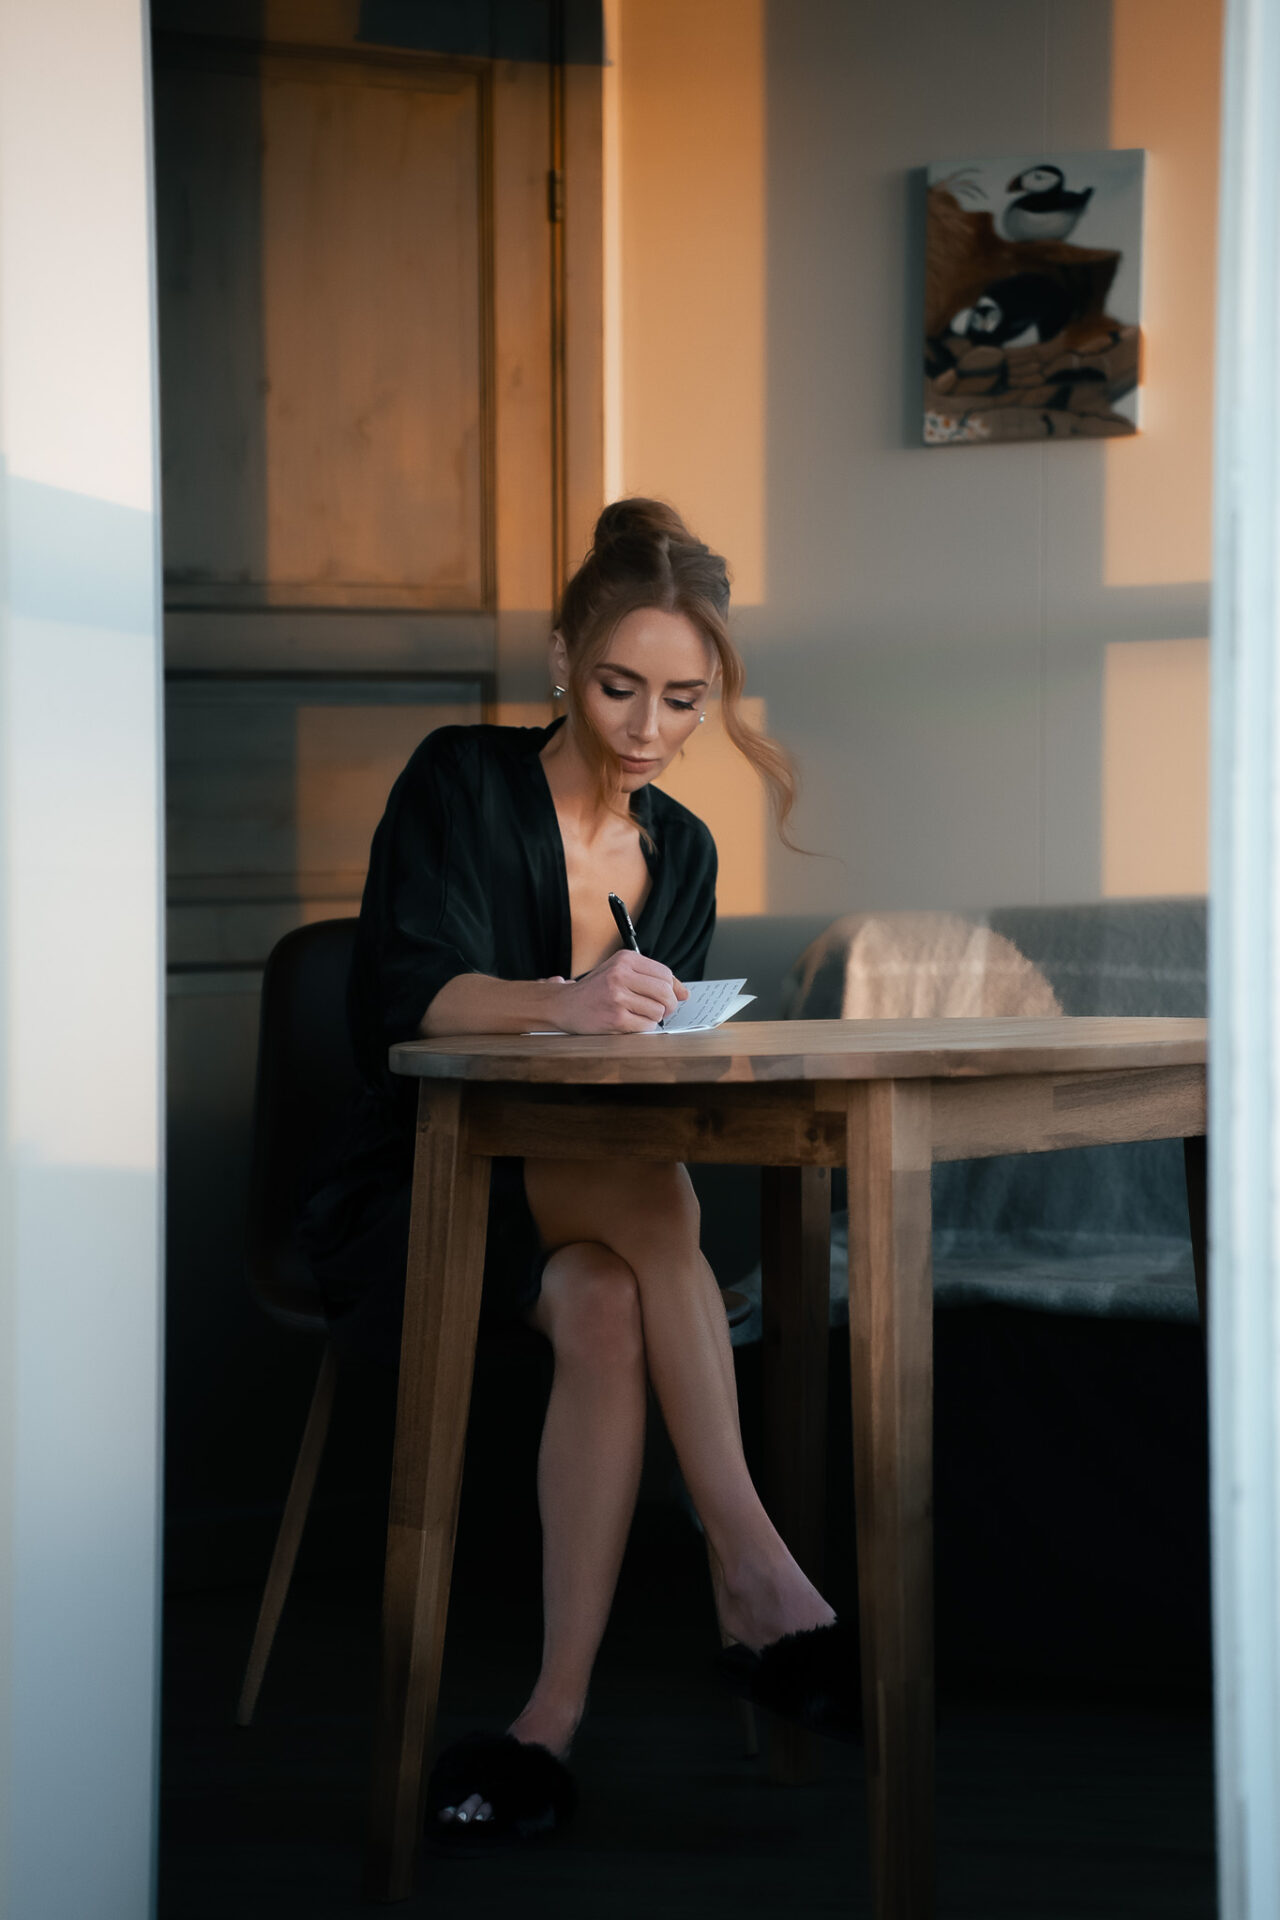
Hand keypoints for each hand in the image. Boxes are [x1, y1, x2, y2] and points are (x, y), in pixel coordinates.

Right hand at [557, 951, 688, 1032]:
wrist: (564, 1005)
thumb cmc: (596, 989)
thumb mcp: (621, 972)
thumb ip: (652, 979)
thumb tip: (685, 993)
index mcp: (625, 959)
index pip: (665, 973)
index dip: (672, 989)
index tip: (667, 997)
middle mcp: (621, 974)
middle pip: (665, 992)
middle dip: (669, 1005)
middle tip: (661, 1010)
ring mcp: (617, 997)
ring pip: (658, 1011)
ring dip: (654, 1017)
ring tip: (639, 1014)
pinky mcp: (615, 1018)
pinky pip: (646, 1026)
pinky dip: (643, 1027)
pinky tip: (630, 1022)